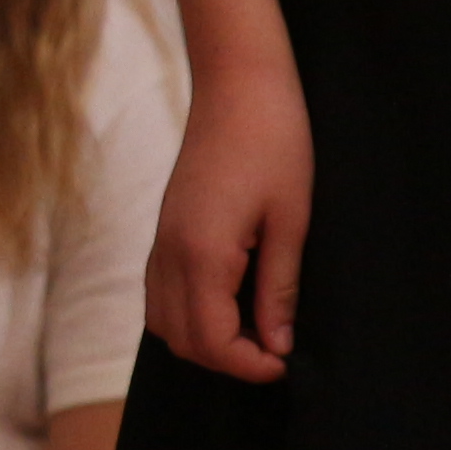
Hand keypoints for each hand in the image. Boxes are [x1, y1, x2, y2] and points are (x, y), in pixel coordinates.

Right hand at [145, 67, 313, 381]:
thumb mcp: (291, 220)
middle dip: (226, 360)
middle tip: (273, 351)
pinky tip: (228, 302)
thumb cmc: (275, 142)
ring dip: (204, 340)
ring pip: (163, 322)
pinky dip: (188, 314)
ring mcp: (161, 240)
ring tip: (252, 330)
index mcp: (203, 253)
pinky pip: (159, 294)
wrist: (238, 84)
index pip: (212, 340)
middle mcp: (170, 253)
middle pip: (182, 340)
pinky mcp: (164, 229)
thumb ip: (279, 289)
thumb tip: (278, 345)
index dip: (249, 366)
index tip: (285, 363)